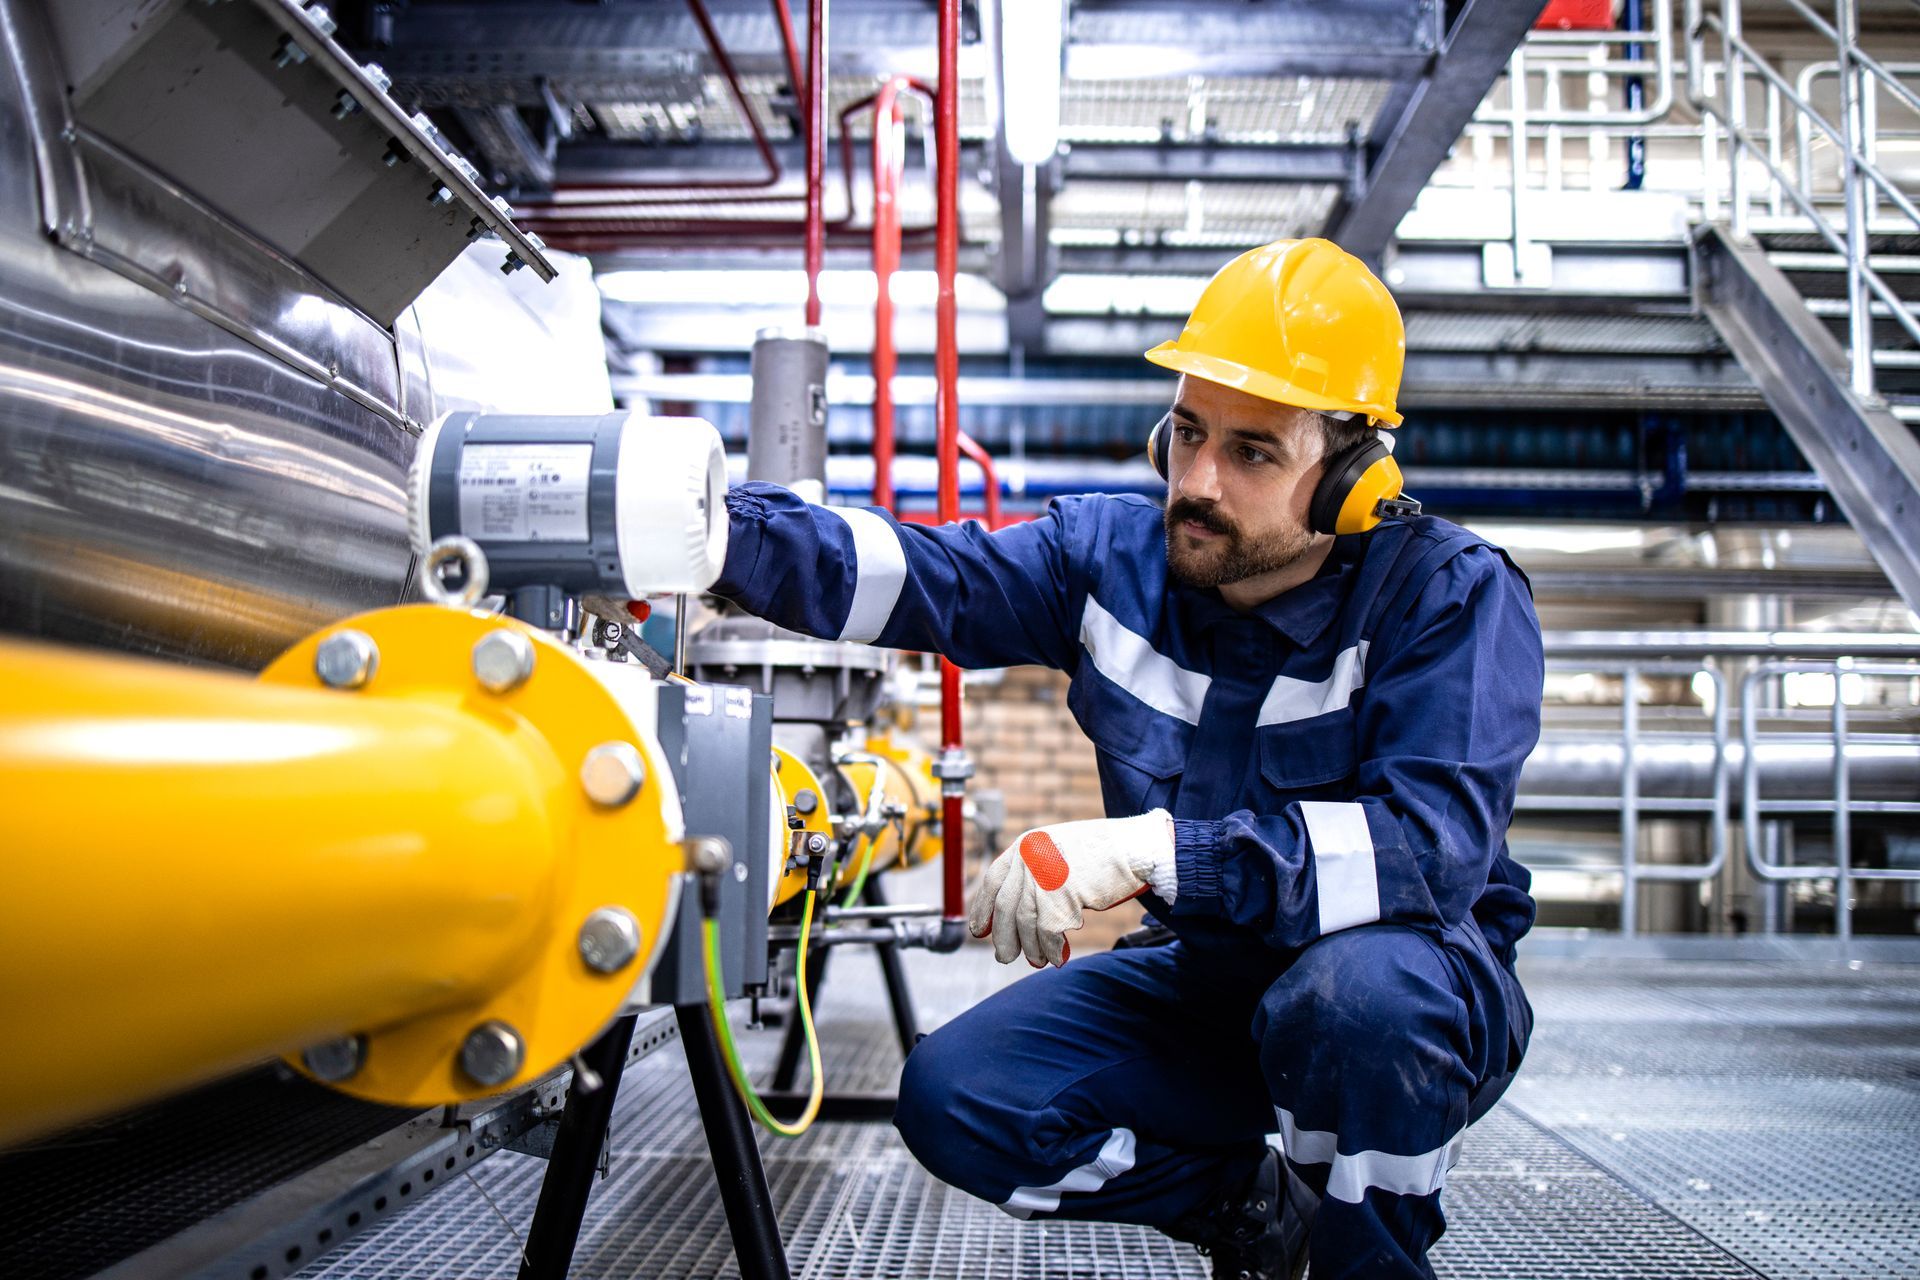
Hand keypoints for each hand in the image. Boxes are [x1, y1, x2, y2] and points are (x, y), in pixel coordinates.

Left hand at [967, 810, 1175, 967]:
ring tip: (1037, 960)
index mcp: (1026, 844)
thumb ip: (1035, 872)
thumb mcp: (1058, 851)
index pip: (993, 881)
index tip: (979, 931)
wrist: (1136, 848)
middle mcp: (1030, 857)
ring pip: (1026, 923)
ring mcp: (1045, 876)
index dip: (983, 909)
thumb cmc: (1102, 853)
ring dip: (1031, 947)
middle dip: (1004, 936)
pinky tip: (1058, 957)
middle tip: (1004, 956)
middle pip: (1007, 906)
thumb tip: (1015, 911)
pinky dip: (1052, 949)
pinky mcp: (1063, 895)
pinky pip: (1050, 931)